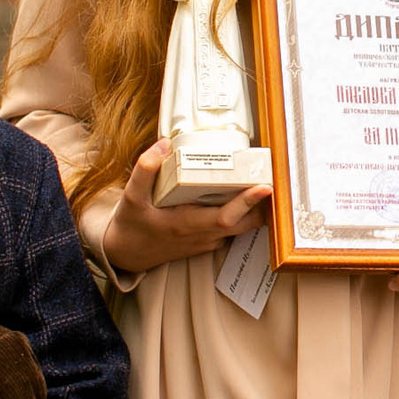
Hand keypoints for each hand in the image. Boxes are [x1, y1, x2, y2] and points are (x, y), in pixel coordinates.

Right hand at [99, 141, 270, 274]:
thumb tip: (164, 144)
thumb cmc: (131, 226)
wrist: (126, 254)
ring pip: (240, 226)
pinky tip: (240, 195)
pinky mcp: (206, 242)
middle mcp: (202, 235)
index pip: (225, 217)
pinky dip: (241, 214)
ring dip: (254, 208)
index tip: (264, 187)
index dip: (247, 203)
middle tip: (272, 176)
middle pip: (244, 222)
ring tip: (262, 180)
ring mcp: (206, 241)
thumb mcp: (131, 197)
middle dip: (262, 203)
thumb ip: (145, 170)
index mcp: (186, 224)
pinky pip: (231, 228)